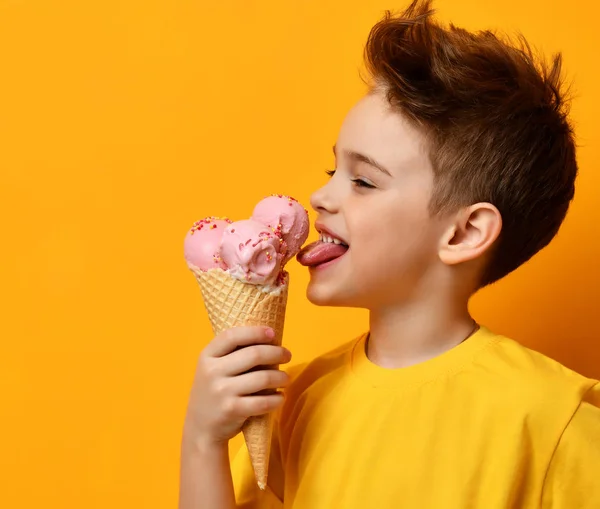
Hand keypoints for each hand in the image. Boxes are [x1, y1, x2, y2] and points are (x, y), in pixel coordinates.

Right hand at [184, 326, 291, 445]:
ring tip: (286, 378)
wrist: (200, 428)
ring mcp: (222, 391)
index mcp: (207, 356)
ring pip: (262, 378)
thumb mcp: (213, 369)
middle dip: (276, 353)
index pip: (232, 336)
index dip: (255, 332)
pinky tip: (280, 397)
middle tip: (287, 355)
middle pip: (254, 354)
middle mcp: (212, 371)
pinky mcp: (232, 410)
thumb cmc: (214, 391)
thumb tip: (269, 340)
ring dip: (281, 377)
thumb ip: (231, 354)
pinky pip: (263, 402)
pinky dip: (276, 399)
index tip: (272, 333)